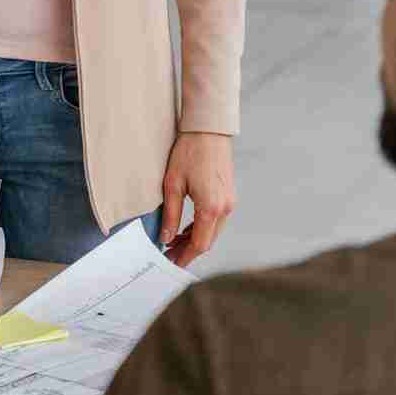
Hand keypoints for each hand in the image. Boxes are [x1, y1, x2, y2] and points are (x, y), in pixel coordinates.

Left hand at [158, 132, 234, 268]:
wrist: (208, 131)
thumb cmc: (188, 153)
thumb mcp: (172, 184)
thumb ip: (171, 214)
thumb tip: (166, 238)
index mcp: (211, 208)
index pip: (200, 244)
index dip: (186, 256)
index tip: (172, 263)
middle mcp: (225, 208)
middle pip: (208, 240)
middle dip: (189, 250)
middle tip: (168, 255)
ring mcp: (229, 202)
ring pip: (213, 231)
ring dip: (195, 239)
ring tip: (173, 243)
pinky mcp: (228, 196)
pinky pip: (216, 220)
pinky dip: (201, 228)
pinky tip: (186, 229)